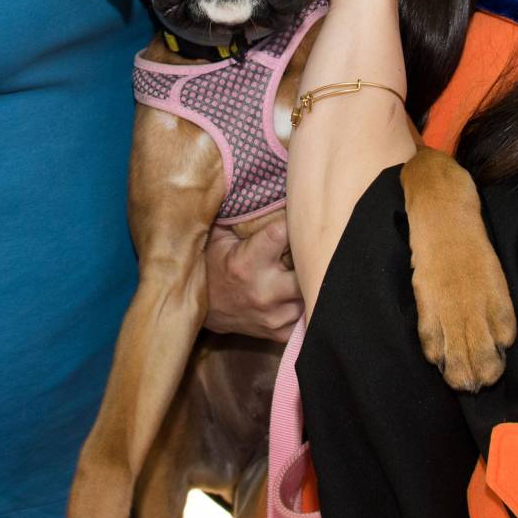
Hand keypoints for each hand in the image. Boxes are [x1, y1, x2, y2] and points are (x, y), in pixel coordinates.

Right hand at [202, 220, 301, 339]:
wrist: (204, 309)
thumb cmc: (214, 265)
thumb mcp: (219, 236)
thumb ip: (241, 215)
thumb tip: (261, 185)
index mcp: (247, 263)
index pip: (284, 232)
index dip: (294, 221)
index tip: (298, 215)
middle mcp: (264, 291)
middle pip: (308, 269)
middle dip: (311, 256)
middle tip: (313, 244)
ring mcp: (274, 315)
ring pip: (312, 292)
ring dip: (311, 279)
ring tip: (309, 266)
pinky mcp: (279, 332)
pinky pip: (307, 317)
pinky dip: (308, 302)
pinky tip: (303, 290)